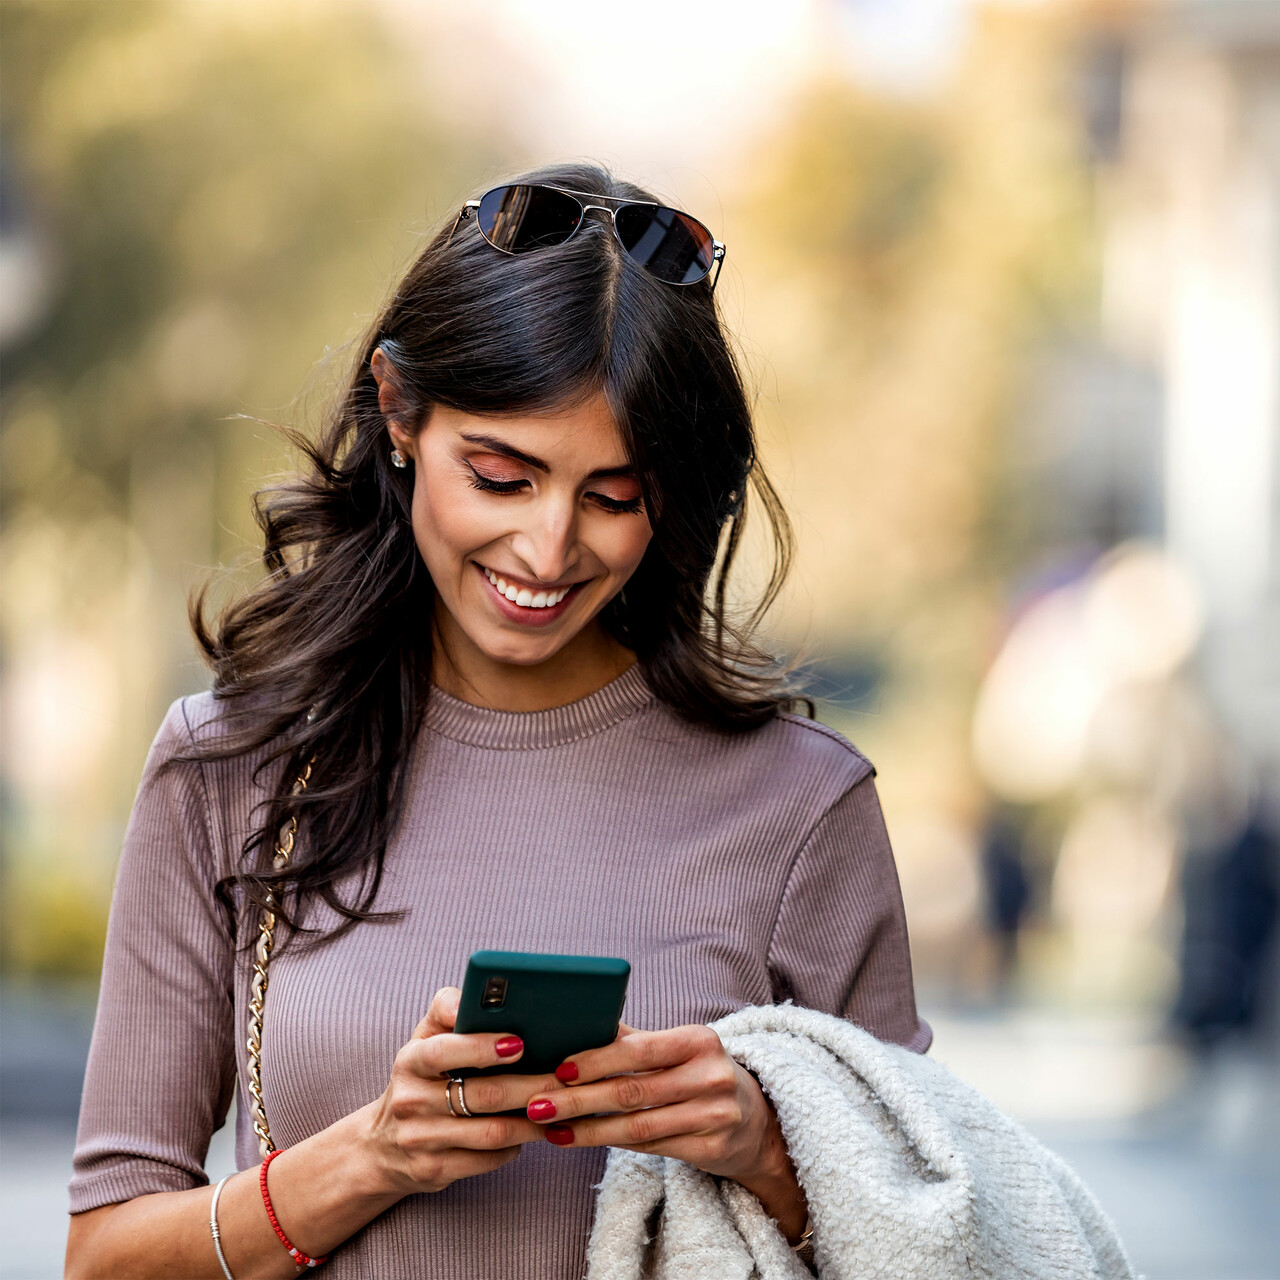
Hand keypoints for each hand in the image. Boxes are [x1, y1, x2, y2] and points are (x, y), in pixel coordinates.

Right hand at [362, 987, 560, 1196]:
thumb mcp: (424, 1039)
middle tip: (562, 1079)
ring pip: (492, 1132)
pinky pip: (487, 1159)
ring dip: (531, 1121)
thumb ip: (447, 1009)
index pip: (444, 1051)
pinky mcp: (435, 1170)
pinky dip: (514, 1146)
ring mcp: (421, 1140)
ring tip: (557, 1106)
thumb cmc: (419, 1078)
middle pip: (483, 1095)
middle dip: (530, 1086)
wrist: (383, 1146)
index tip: (518, 1043)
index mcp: (410, 1061)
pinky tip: (529, 1132)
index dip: (482, 1047)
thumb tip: (474, 995)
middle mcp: (411, 1101)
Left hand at [522, 1023, 807, 1240]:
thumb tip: (581, 1024)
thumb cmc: (702, 1074)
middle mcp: (711, 1077)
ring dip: (588, 1130)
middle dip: (579, 1099)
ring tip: (552, 1129)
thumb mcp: (680, 1049)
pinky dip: (612, 1145)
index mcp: (699, 1041)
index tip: (559, 1068)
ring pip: (637, 1127)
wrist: (757, 1121)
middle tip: (539, 1104)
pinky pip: (651, 1148)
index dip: (597, 1060)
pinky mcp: (711, 1150)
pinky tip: (583, 1140)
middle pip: (632, 1092)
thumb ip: (636, 1040)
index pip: (640, 1050)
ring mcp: (714, 1117)